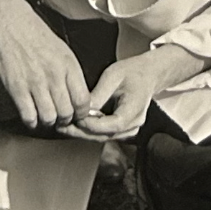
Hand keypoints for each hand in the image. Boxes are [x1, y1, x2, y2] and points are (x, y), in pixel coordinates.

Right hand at [0, 0, 93, 132]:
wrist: (12, 25)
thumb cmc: (37, 37)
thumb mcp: (64, 52)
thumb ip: (72, 76)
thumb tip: (79, 98)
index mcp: (69, 66)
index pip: (83, 101)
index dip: (81, 113)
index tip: (77, 115)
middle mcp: (54, 75)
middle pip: (67, 113)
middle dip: (65, 120)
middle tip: (60, 118)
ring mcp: (35, 83)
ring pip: (49, 118)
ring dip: (48, 122)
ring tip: (45, 116)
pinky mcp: (17, 88)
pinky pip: (28, 116)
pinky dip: (31, 121)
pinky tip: (31, 114)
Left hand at [70, 48, 204, 139]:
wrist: (149, 74)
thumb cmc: (133, 72)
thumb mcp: (113, 75)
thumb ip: (98, 94)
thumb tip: (83, 108)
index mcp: (134, 110)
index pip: (111, 125)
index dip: (91, 124)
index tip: (74, 118)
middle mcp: (133, 124)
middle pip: (104, 135)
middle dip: (81, 132)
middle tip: (61, 126)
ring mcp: (130, 129)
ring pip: (103, 137)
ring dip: (83, 133)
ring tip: (65, 126)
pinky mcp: (123, 130)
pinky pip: (105, 134)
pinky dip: (90, 131)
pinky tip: (77, 125)